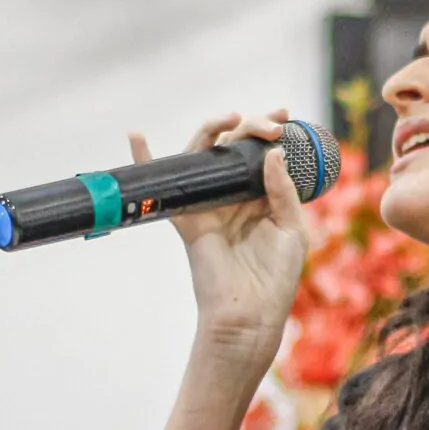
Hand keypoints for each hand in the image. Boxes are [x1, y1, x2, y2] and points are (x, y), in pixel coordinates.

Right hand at [129, 112, 310, 363]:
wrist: (249, 314)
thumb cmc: (276, 276)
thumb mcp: (291, 229)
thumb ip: (282, 190)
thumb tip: (272, 151)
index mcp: (262, 197)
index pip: (262, 154)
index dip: (270, 130)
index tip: (284, 115)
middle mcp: (234, 195)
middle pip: (234, 147)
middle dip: (251, 126)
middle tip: (269, 124)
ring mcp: (209, 204)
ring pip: (203, 156)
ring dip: (212, 129)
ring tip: (230, 116)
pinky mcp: (187, 218)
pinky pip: (164, 187)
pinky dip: (145, 161)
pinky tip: (136, 137)